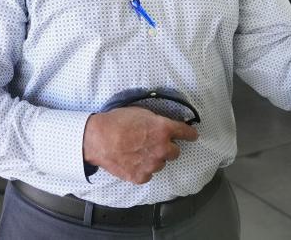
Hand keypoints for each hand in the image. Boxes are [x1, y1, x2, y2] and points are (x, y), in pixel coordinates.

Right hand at [82, 106, 198, 183]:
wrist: (98, 138)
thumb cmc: (117, 122)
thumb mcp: (141, 113)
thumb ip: (157, 121)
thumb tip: (163, 126)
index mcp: (164, 130)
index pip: (186, 133)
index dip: (190, 134)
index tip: (193, 136)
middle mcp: (162, 148)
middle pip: (175, 153)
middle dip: (168, 148)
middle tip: (155, 144)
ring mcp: (152, 165)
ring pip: (160, 164)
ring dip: (154, 159)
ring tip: (138, 152)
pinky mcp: (140, 177)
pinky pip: (148, 174)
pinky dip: (143, 169)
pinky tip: (132, 161)